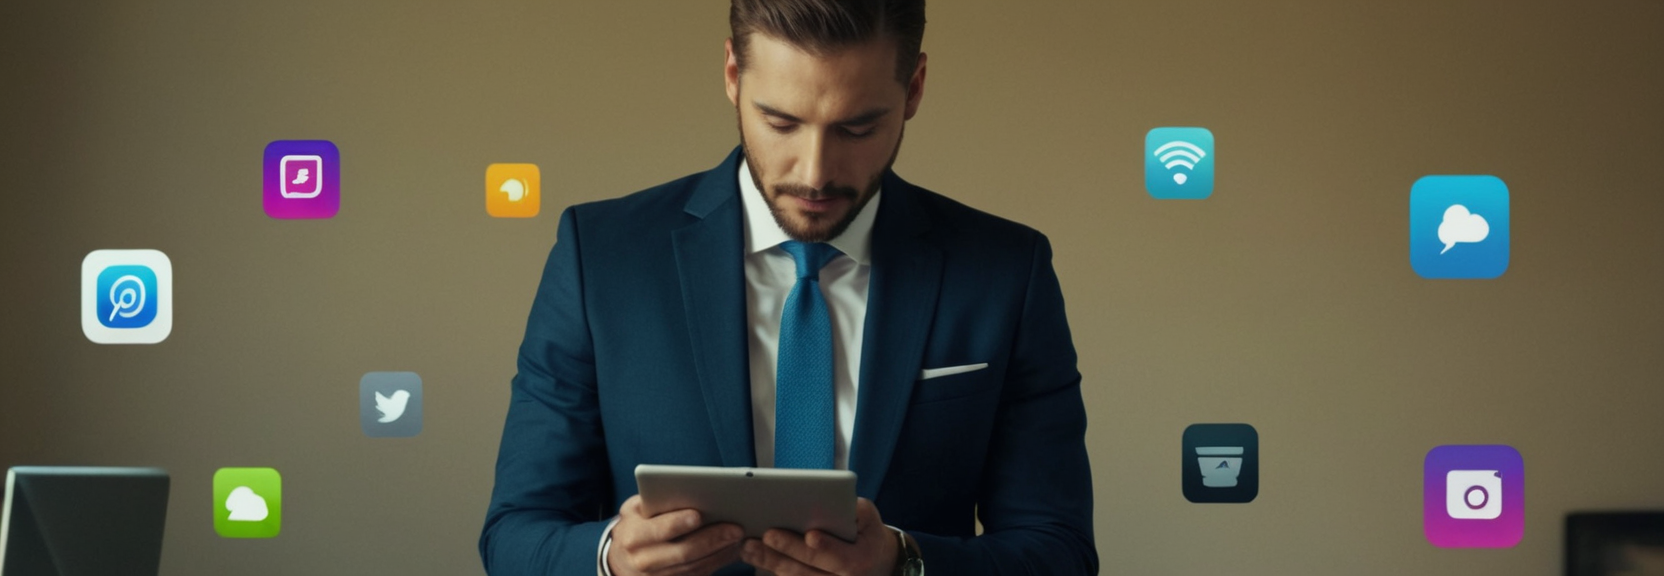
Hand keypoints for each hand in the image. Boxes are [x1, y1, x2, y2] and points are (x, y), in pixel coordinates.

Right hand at [607, 495, 745, 575]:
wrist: (621, 561)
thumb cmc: (634, 527)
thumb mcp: (634, 510)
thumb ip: (653, 501)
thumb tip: (686, 492)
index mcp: (633, 537)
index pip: (659, 530)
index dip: (678, 523)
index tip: (698, 514)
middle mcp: (643, 561)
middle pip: (684, 552)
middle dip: (712, 539)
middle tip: (736, 528)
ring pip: (696, 567)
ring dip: (720, 553)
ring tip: (739, 537)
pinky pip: (698, 575)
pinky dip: (717, 562)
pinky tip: (731, 550)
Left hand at [740, 497, 897, 575]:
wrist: (875, 565)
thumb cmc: (867, 535)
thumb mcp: (870, 519)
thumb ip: (856, 511)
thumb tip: (836, 501)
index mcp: (860, 560)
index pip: (842, 557)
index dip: (827, 547)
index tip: (810, 535)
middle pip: (810, 569)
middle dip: (786, 552)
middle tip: (765, 535)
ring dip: (769, 563)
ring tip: (749, 547)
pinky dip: (772, 569)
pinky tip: (755, 556)